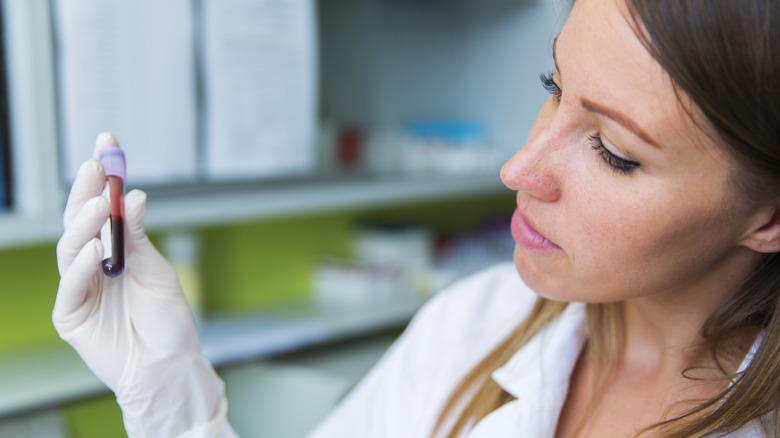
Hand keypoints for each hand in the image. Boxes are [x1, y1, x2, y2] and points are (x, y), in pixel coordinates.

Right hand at [53, 133, 227, 435]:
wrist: (169, 365)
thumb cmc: (168, 321)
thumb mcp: (159, 271)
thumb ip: (139, 238)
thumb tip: (131, 197)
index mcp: (115, 250)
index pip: (101, 207)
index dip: (101, 176)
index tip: (107, 143)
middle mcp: (93, 264)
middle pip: (80, 222)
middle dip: (85, 190)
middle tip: (95, 165)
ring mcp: (79, 288)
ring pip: (70, 248)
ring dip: (83, 224)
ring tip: (96, 205)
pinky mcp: (71, 315)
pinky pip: (71, 285)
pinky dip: (82, 266)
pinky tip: (96, 248)